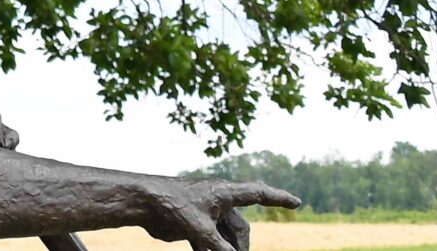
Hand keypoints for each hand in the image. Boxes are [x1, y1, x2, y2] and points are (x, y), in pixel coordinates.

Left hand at [142, 178, 300, 250]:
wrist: (140, 202)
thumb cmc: (170, 205)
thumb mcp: (199, 229)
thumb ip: (218, 247)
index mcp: (223, 192)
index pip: (257, 193)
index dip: (278, 198)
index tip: (296, 202)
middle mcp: (217, 199)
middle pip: (239, 227)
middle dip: (241, 246)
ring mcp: (206, 211)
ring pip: (225, 236)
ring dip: (225, 250)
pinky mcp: (194, 223)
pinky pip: (211, 241)